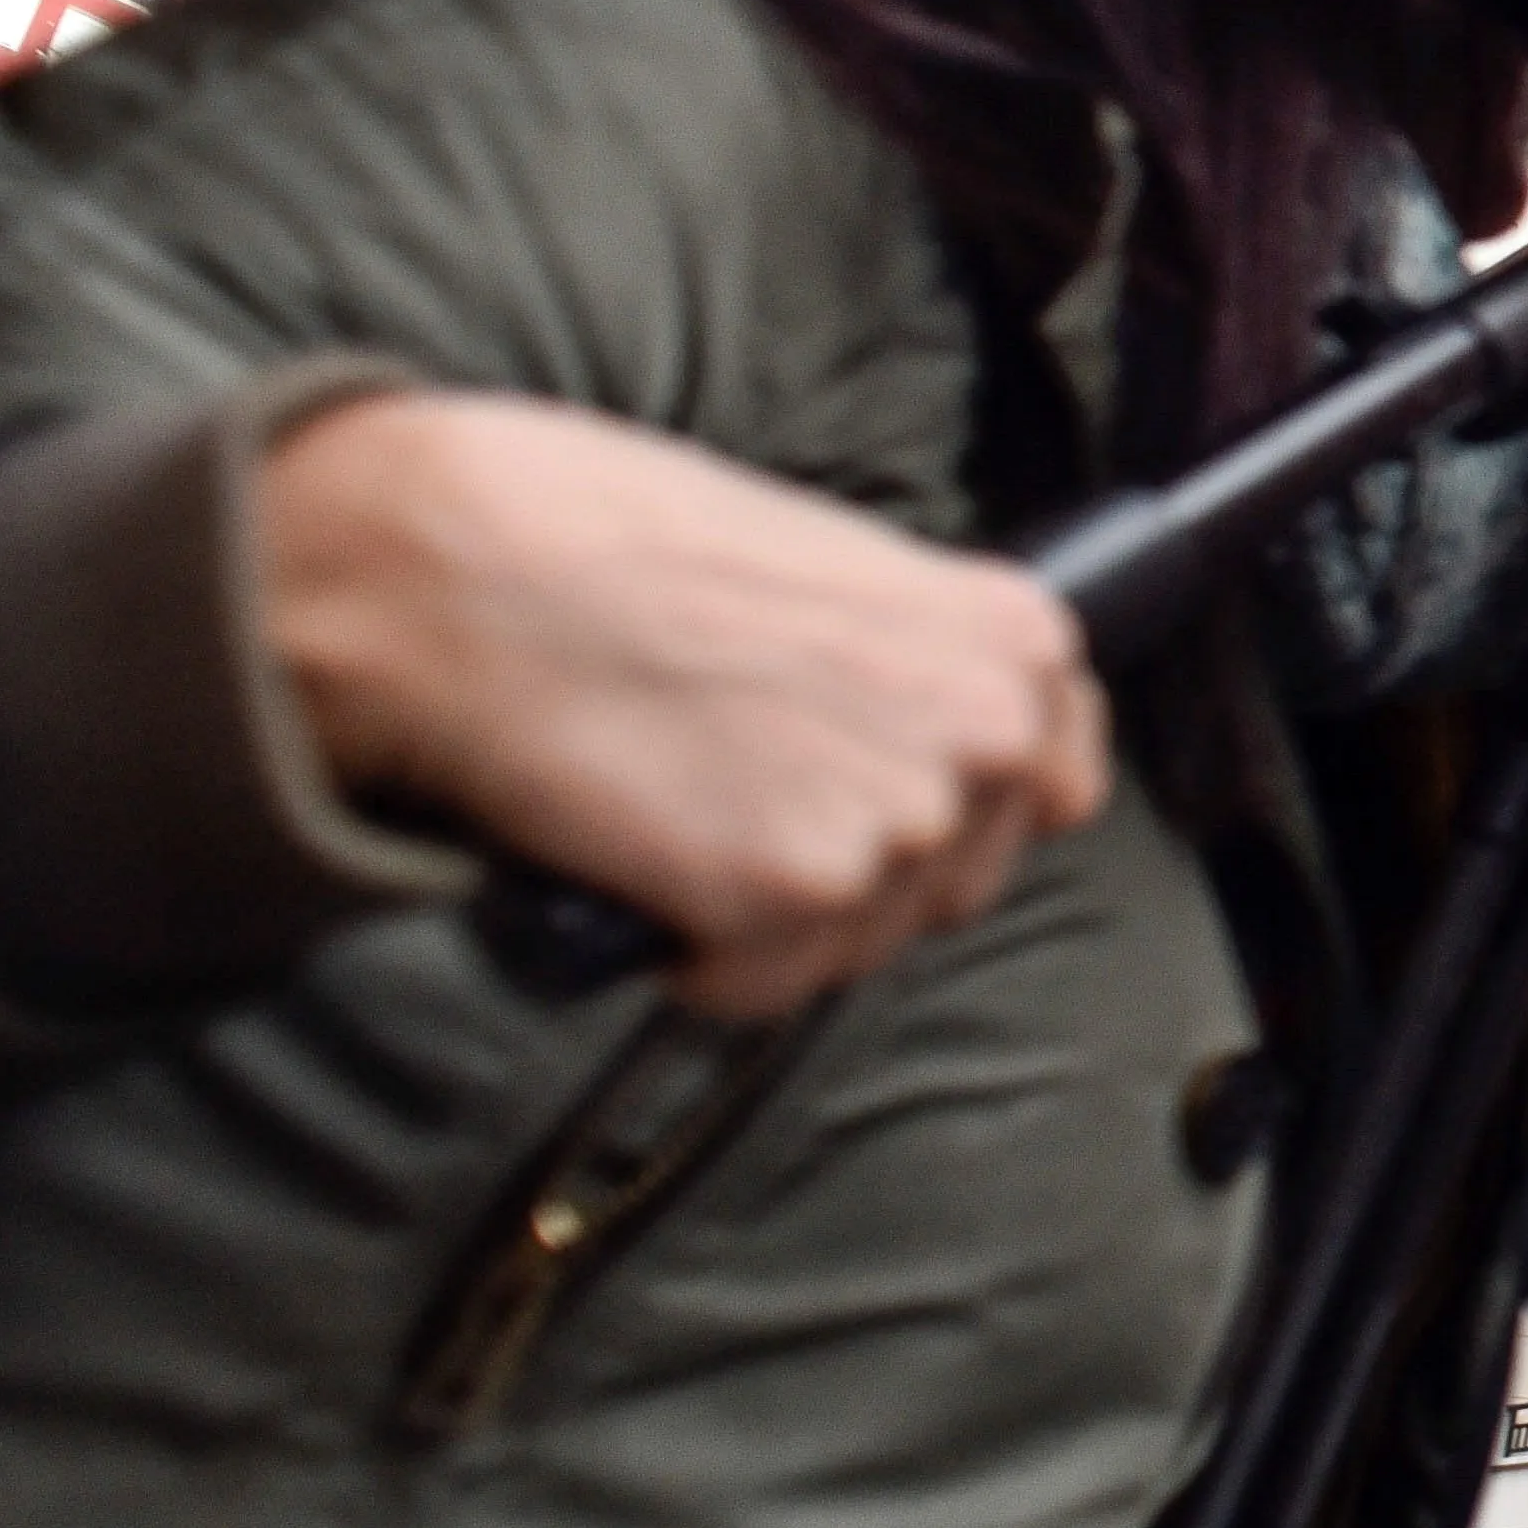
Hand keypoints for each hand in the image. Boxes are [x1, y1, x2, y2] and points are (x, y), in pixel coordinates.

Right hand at [261, 390, 1109, 1021]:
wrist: (469, 569)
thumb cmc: (616, 544)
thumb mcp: (827, 566)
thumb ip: (913, 659)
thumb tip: (931, 747)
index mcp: (1013, 639)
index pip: (1059, 779)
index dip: (965, 805)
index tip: (887, 798)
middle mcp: (986, 733)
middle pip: (955, 880)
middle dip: (858, 868)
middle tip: (734, 796)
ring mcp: (896, 818)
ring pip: (858, 942)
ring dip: (771, 917)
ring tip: (674, 808)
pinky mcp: (792, 895)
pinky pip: (761, 984)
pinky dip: (696, 956)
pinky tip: (641, 869)